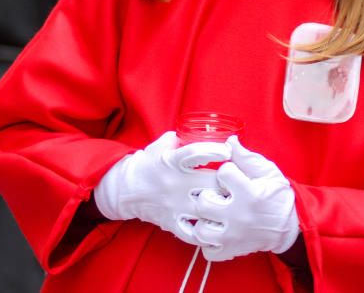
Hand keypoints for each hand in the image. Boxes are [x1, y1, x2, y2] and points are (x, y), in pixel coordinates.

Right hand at [93, 131, 229, 244]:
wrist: (125, 189)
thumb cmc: (148, 164)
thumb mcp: (161, 145)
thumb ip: (181, 138)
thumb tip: (204, 131)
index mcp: (171, 161)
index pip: (195, 153)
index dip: (215, 151)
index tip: (228, 151)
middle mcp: (175, 184)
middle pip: (210, 184)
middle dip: (228, 182)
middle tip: (239, 180)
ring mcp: (174, 205)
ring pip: (206, 208)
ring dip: (222, 206)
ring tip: (234, 203)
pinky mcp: (171, 222)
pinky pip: (193, 232)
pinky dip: (207, 230)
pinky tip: (219, 225)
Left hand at [193, 136, 298, 261]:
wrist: (290, 226)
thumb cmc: (277, 196)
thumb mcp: (268, 172)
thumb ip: (247, 158)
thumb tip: (229, 141)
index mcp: (250, 193)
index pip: (223, 172)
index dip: (226, 170)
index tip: (233, 175)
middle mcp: (239, 215)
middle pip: (204, 202)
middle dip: (208, 195)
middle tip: (217, 195)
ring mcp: (234, 236)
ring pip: (201, 229)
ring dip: (204, 221)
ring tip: (212, 215)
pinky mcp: (232, 250)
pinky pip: (208, 251)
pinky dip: (208, 243)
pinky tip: (215, 231)